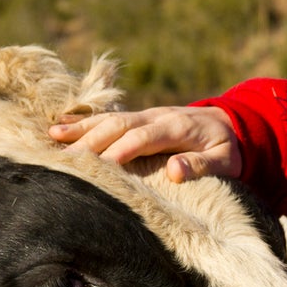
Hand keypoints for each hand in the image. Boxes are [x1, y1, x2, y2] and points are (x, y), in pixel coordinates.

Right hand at [48, 106, 242, 182]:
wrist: (233, 123)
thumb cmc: (229, 149)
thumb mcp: (226, 161)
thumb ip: (202, 165)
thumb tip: (175, 171)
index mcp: (178, 127)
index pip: (143, 137)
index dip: (121, 151)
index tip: (101, 168)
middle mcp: (157, 116)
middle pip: (119, 125)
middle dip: (91, 141)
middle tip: (66, 161)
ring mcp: (146, 115)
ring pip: (109, 119)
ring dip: (81, 130)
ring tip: (53, 141)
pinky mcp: (139, 119)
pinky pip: (108, 118)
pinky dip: (84, 123)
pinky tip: (59, 128)